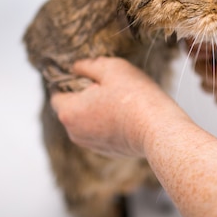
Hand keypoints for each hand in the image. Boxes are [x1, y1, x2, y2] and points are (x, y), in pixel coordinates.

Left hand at [51, 57, 185, 157]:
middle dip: (86, 95)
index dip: (70, 81)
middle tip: (110, 84)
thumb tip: (76, 67)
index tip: (87, 74)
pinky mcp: (108, 152)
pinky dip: (109, 122)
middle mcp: (74, 133)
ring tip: (122, 99)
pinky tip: (128, 113)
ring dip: (98, 109)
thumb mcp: (111, 68)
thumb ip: (88, 65)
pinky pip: (102, 131)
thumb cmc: (135, 98)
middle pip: (72, 108)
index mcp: (69, 112)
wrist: (159, 130)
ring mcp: (91, 145)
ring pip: (88, 120)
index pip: (57, 94)